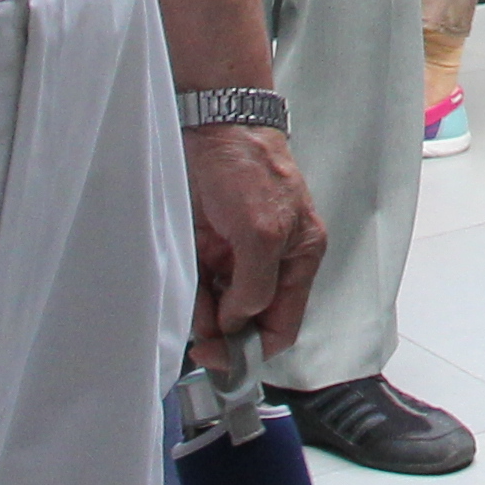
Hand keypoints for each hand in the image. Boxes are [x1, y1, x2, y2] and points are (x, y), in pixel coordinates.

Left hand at [185, 120, 326, 363]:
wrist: (214, 126)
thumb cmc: (251, 167)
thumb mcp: (263, 233)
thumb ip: (257, 285)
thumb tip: (239, 322)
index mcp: (299, 258)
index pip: (284, 325)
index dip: (256, 348)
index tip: (223, 357)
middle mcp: (270, 263)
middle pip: (249, 321)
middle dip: (224, 332)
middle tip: (200, 335)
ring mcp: (237, 256)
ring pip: (219, 308)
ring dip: (203, 315)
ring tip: (191, 305)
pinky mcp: (208, 246)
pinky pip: (198, 287)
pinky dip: (189, 297)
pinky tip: (185, 290)